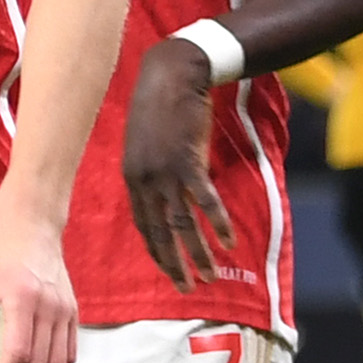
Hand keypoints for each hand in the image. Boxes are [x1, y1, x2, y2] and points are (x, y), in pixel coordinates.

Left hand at [123, 40, 236, 290]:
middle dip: (174, 264)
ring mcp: (165, 172)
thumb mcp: (146, 142)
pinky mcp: (187, 161)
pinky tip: (229, 241)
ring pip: (181, 224)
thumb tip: (162, 191)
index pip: (143, 225)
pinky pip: (204, 201)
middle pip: (159, 233)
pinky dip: (217, 223)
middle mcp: (144, 180)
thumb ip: (150, 169)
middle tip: (188, 289)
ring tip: (210, 276)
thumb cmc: (161, 105)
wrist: (172, 73)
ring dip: (197, 253)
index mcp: (132, 177)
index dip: (157, 250)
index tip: (170, 271)